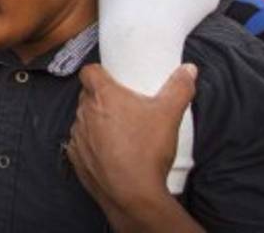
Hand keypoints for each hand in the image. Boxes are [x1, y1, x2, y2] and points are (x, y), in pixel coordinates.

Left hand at [67, 63, 196, 216]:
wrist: (133, 194)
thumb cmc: (147, 150)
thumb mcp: (169, 114)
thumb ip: (179, 88)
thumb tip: (188, 69)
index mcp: (103, 96)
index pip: (89, 72)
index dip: (98, 73)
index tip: (111, 79)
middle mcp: (84, 112)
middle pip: (87, 96)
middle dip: (101, 99)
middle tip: (123, 108)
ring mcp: (78, 136)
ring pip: (83, 120)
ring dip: (95, 122)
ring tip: (118, 133)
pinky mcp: (75, 158)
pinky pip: (80, 145)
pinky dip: (91, 146)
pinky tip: (108, 153)